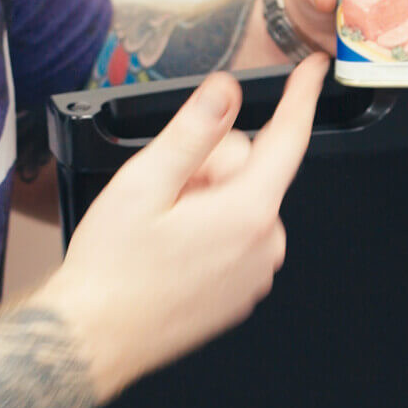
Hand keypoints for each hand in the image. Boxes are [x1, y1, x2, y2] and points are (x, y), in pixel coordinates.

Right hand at [53, 53, 328, 400]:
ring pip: (242, 202)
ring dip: (205, 200)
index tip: (313, 70)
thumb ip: (193, 131)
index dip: (301, 96)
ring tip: (160, 226)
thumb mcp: (144, 183)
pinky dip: (207, 229)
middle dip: (210, 165)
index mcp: (247, 213)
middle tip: (164, 191)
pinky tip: (169, 248)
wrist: (93, 337)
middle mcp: (264, 245)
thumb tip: (224, 92)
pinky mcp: (242, 290)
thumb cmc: (112, 270)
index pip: (289, 139)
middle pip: (252, 169)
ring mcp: (255, 272)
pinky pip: (236, 236)